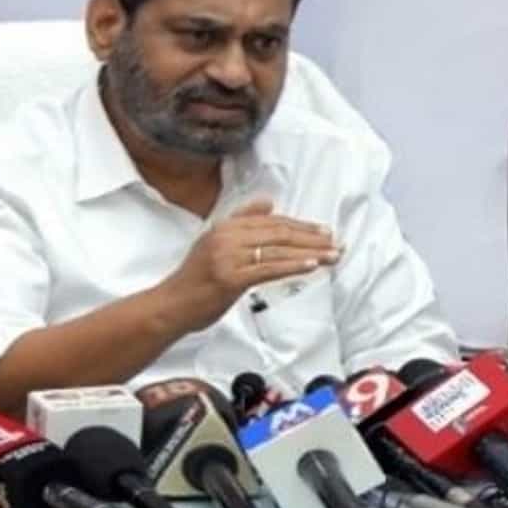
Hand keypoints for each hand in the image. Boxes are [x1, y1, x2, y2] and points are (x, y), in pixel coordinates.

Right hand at [162, 198, 340, 331]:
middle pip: (278, 232)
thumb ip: (241, 222)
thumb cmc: (194, 280)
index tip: (323, 231)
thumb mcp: (214, 243)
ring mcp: (227, 257)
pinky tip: (311, 266)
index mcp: (224, 227)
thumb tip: (268, 203)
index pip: (270, 221)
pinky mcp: (231, 278)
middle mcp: (226, 237)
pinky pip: (268, 269)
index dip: (300, 225)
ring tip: (332, 255)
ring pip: (277, 250)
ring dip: (310, 253)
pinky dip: (292, 266)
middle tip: (336, 242)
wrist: (171, 305)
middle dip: (311, 237)